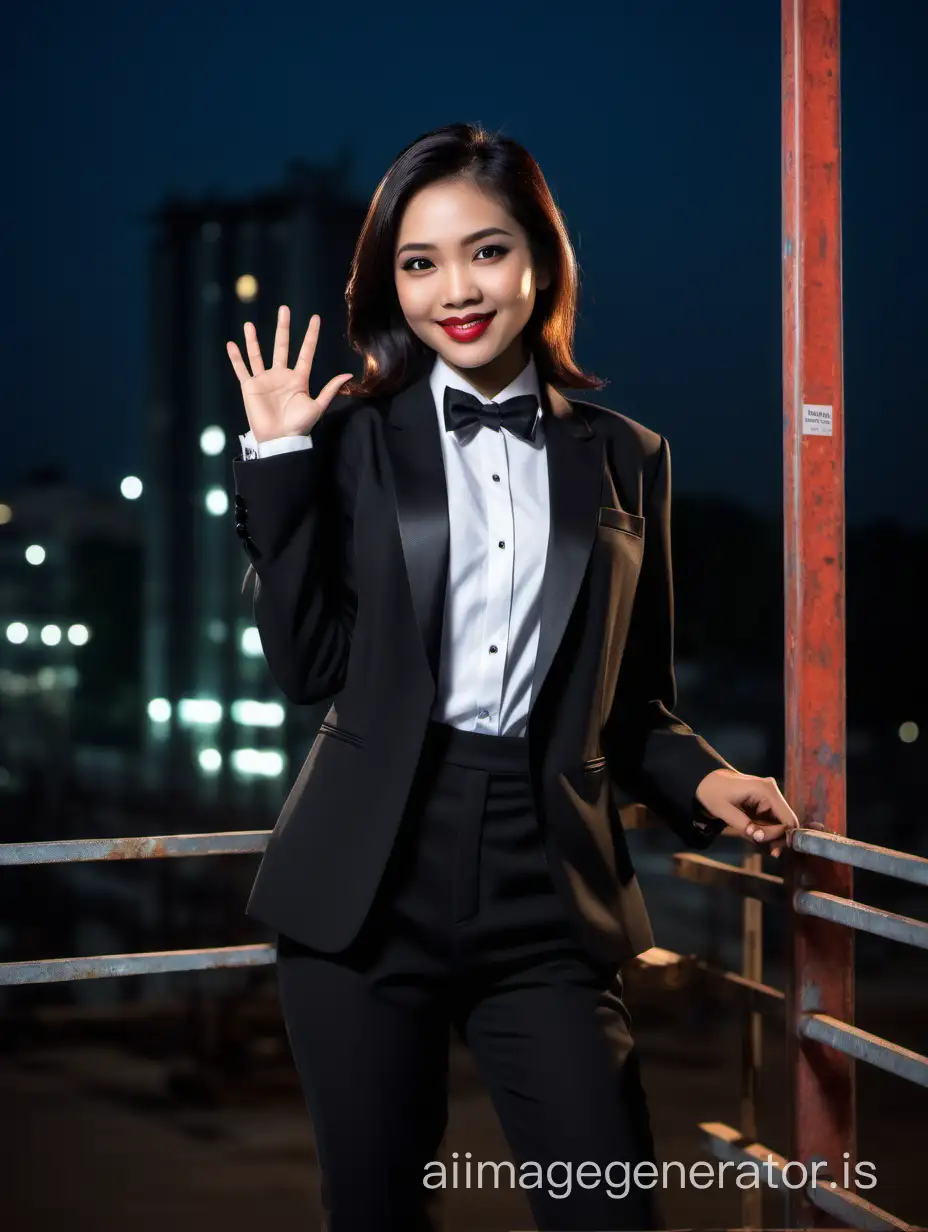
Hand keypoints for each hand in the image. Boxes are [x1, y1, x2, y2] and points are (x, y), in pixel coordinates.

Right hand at [226, 306, 352, 443]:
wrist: (279, 440)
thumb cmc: (299, 426)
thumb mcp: (317, 406)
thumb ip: (330, 389)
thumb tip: (348, 375)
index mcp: (298, 378)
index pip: (305, 352)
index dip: (310, 336)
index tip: (315, 318)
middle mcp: (281, 376)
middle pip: (282, 346)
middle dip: (283, 328)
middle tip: (284, 309)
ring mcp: (264, 380)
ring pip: (258, 355)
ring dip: (253, 340)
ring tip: (249, 324)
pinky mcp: (250, 387)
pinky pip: (241, 369)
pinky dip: (236, 358)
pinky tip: (231, 345)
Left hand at [695, 769, 799, 857]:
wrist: (706, 781)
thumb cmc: (713, 793)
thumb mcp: (724, 810)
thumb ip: (743, 824)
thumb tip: (759, 837)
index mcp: (765, 790)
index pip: (787, 819)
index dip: (781, 836)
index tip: (767, 845)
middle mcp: (772, 791)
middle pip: (787, 821)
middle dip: (777, 837)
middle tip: (766, 849)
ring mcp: (771, 795)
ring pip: (782, 822)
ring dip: (772, 834)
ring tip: (755, 838)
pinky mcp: (767, 800)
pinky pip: (774, 819)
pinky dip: (768, 829)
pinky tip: (755, 832)